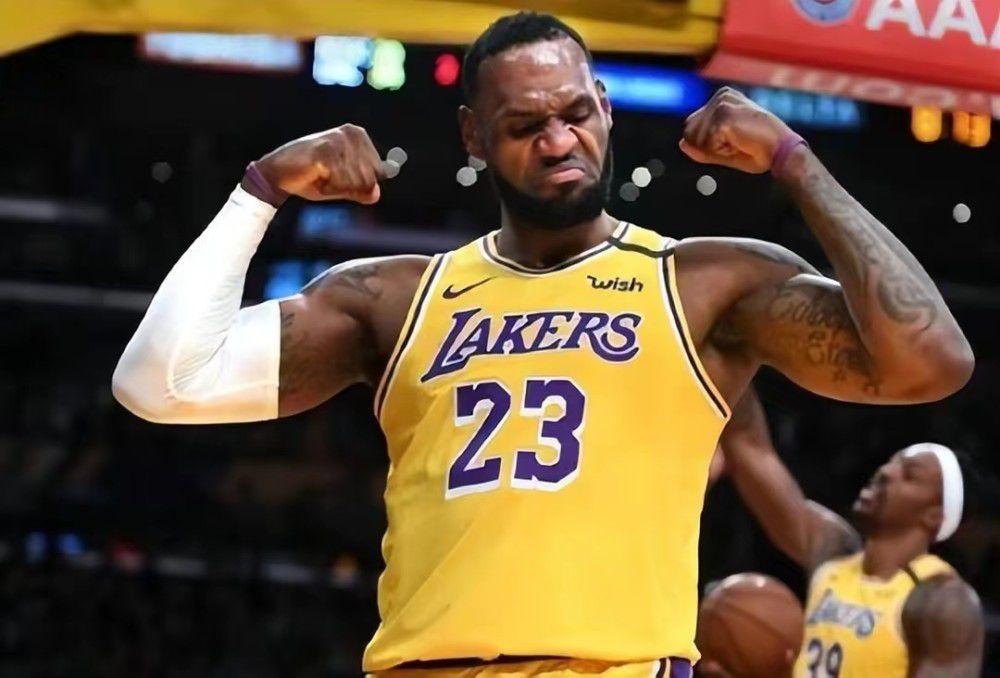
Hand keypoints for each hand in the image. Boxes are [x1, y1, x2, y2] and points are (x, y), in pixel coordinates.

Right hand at [253, 124, 388, 203]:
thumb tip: (376, 194)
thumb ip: (361, 189)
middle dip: (349, 187)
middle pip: (370, 178)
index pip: (379, 172)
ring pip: (356, 182)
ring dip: (337, 187)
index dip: (360, 185)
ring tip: (321, 176)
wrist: (278, 174)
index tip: (339, 178)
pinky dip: (329, 187)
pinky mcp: (326, 150)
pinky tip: (316, 176)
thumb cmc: (310, 178)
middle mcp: (352, 133)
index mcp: (358, 136)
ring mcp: (338, 140)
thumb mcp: (341, 185)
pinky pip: (341, 181)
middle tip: (328, 177)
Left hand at [680, 87, 793, 173]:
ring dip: (715, 150)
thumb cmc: (759, 150)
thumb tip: (681, 143)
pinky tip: (740, 143)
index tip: (733, 142)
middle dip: (707, 147)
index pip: (693, 126)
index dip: (706, 143)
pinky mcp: (723, 115)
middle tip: (736, 143)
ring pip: (696, 140)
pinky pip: (706, 145)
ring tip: (739, 142)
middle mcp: (721, 96)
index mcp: (723, 98)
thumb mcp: (725, 149)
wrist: (781, 150)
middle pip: (690, 132)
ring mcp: (722, 103)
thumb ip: (702, 147)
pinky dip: (721, 151)